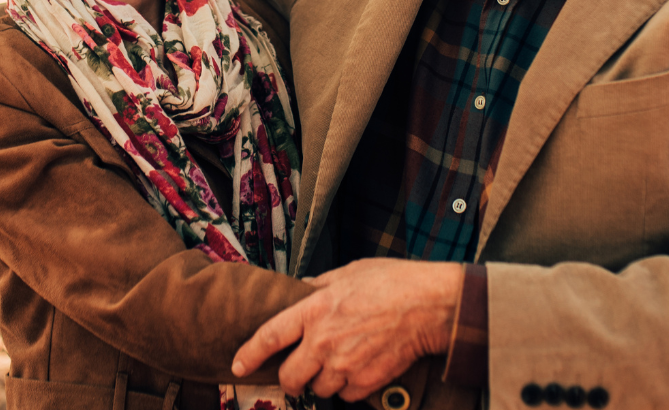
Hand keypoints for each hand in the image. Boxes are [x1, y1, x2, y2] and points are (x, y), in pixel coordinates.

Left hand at [231, 258, 461, 400]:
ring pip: (318, 389)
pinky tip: (358, 369)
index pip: (270, 337)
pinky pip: (346, 396)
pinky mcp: (366, 382)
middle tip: (297, 371)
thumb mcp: (349, 272)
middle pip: (290, 376)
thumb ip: (319, 285)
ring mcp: (345, 365)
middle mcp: (324, 341)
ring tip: (337, 364)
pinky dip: (348, 388)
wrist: (430, 305)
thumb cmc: (393, 282)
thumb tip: (301, 288)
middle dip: (289, 377)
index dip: (250, 354)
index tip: (238, 365)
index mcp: (316, 309)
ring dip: (322, 381)